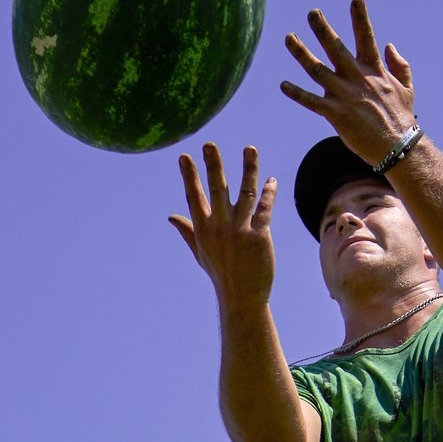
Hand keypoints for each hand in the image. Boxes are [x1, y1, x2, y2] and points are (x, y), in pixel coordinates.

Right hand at [169, 143, 276, 308]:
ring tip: (250, 148)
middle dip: (213, 166)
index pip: (194, 197)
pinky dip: (268, 193)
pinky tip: (271, 180)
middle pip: (217, 190)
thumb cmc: (220, 273)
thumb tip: (171, 217)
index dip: (189, 176)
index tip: (184, 157)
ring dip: (248, 169)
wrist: (242, 296)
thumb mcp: (200, 252)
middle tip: (209, 145)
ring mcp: (240, 230)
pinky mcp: (259, 236)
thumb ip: (187, 231)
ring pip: (244, 193)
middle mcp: (220, 228)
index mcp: (203, 230)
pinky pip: (264, 208)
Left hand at [281, 0, 416, 165]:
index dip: (361, 18)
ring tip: (289, 38)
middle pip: (336, 49)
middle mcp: (358, 79)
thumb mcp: (406, 87)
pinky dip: (297, 94)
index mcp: (375, 70)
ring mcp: (346, 96)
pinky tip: (283, 85)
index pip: (367, 38)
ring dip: (301, 53)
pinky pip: (312, 102)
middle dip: (323, 29)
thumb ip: (399, 65)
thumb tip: (389, 45)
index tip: (356, 0)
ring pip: (318, 70)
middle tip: (312, 13)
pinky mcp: (336, 115)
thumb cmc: (401, 118)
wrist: (398, 147)